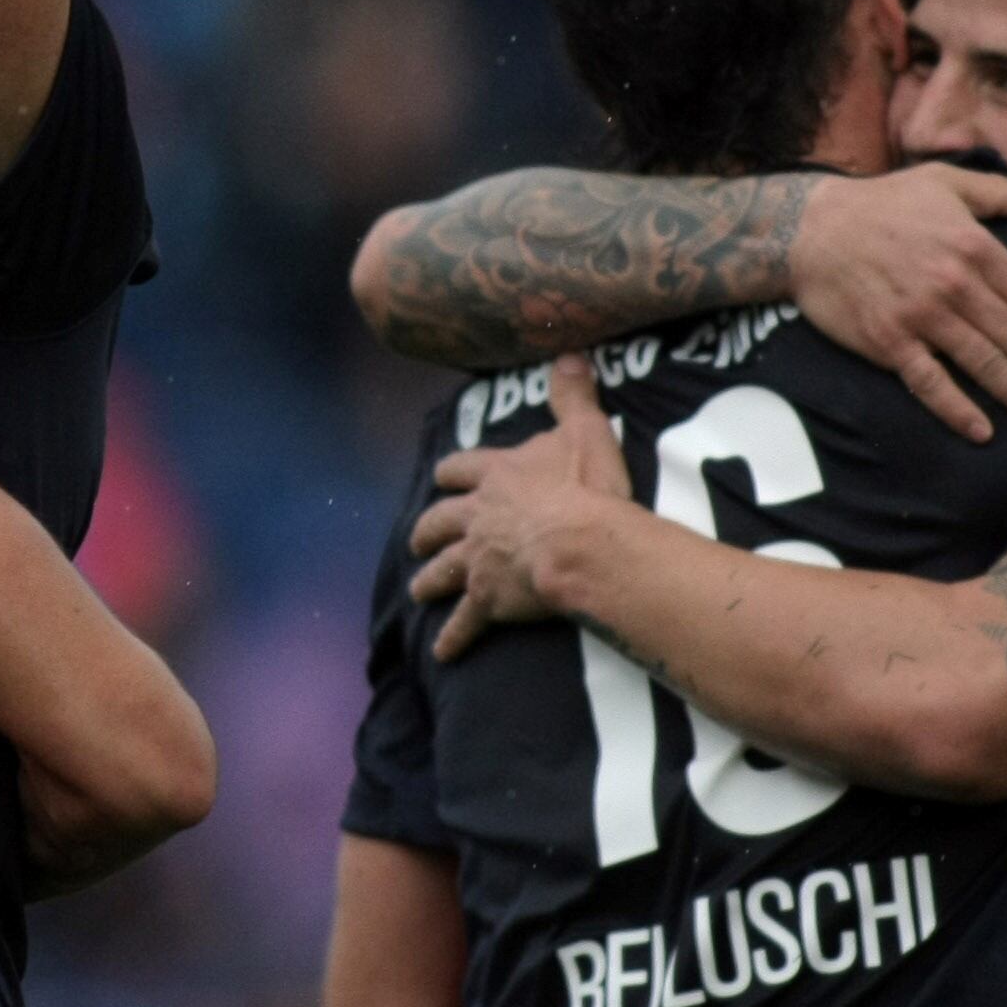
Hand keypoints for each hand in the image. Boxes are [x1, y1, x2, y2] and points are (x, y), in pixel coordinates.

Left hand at [408, 354, 629, 658]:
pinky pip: (464, 623)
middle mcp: (477, 515)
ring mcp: (477, 558)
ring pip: (442, 569)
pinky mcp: (486, 598)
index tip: (442, 476)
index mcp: (497, 476)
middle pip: (439, 521)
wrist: (582, 543)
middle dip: (427, 531)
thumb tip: (570, 354)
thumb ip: (573, 395)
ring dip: (429, 580)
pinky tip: (442, 652)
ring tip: (419, 590)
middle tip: (417, 541)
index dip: (452, 472)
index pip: (463, 468)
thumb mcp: (586, 431)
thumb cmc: (589, 488)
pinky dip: (453, 638)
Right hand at [786, 165, 1006, 442]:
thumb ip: (1001, 191)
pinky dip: (957, 410)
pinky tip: (982, 431)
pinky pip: (930, 383)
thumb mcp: (945, 183)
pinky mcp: (887, 341)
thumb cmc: (881, 202)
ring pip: (984, 365)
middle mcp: (954, 285)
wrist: (809, 229)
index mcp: (975, 247)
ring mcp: (920, 317)